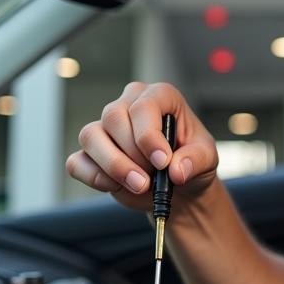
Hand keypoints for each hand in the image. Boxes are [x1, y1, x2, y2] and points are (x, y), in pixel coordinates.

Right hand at [66, 81, 217, 211]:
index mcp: (159, 96)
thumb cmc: (191, 162)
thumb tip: (176, 170)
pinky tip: (116, 187)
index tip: (162, 162)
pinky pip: (77, 162)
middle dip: (132, 154)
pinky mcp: (91, 153)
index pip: (143, 106)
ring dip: (113, 166)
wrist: (178, 188)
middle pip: (113, 118)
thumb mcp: (207, 159)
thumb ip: (195, 161)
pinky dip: (94, 178)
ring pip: (91, 136)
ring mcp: (106, 127)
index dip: (149, 136)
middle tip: (151, 178)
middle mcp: (128, 104)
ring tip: (139, 185)